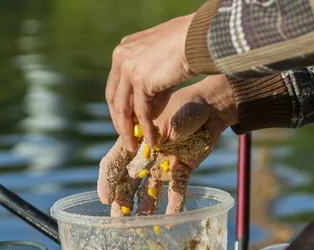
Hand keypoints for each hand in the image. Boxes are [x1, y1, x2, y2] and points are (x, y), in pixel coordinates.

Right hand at [98, 75, 237, 215]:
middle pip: (127, 183)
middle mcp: (145, 156)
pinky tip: (171, 222)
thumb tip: (161, 144)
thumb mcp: (171, 117)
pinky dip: (174, 207)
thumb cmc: (187, 106)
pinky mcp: (180, 171)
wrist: (212, 108)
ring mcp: (162, 166)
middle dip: (121, 204)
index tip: (105, 199)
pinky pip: (176, 192)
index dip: (106, 181)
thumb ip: (164, 133)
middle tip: (118, 224)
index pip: (114, 163)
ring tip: (141, 228)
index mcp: (134, 140)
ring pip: (148, 192)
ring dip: (144, 210)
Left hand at [106, 14, 196, 152]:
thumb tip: (150, 112)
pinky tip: (152, 141)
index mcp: (124, 49)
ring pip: (123, 108)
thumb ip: (153, 85)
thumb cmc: (189, 45)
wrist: (199, 37)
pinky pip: (141, 111)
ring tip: (134, 147)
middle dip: (120, 121)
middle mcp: (122, 57)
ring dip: (128, 130)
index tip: (127, 122)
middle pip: (114, 97)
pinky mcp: (140, 79)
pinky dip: (146, 129)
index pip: (116, 85)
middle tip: (127, 139)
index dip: (120, 106)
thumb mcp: (164, 65)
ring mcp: (128, 67)